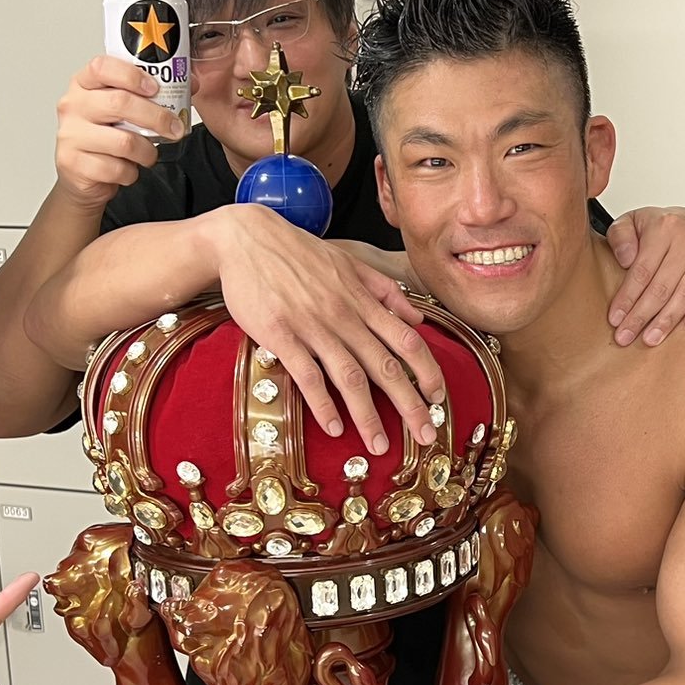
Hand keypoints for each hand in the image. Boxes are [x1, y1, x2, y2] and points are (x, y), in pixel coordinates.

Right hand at [53, 56, 185, 208]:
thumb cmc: (104, 136)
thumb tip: (190, 83)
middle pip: (120, 103)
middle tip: (174, 128)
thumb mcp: (122, 110)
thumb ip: (150, 95)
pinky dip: (131, 172)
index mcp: (83, 84)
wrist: (80, 173)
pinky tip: (128, 168)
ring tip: (148, 154)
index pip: (102, 67)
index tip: (155, 88)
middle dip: (156, 117)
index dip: (132, 75)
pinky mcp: (74, 163)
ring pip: (123, 142)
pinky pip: (116, 168)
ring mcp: (71, 135)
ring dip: (147, 152)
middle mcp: (73, 106)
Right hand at [206, 203, 445, 453]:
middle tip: (425, 435)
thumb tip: (419, 318)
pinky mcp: (282, 335)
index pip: (408, 340)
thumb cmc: (299, 253)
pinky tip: (334, 427)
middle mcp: (345, 315)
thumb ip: (386, 292)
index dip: (427, 372)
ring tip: (379, 445)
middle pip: (386, 367)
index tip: (438, 397)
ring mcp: (313, 326)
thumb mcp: (351, 263)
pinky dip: (323, 403)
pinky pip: (308, 375)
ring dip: (368, 415)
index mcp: (363, 300)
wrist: (247, 238)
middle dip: (409, 405)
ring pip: (350, 377)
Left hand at [606, 206, 684, 345]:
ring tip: (652, 338)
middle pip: (662, 286)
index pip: (642, 271)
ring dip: (668, 319)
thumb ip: (620, 237)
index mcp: (663, 226)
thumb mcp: (631, 223)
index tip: (615, 320)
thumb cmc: (657, 228)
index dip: (627, 298)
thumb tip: (625, 259)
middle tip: (627, 337)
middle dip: (642, 315)